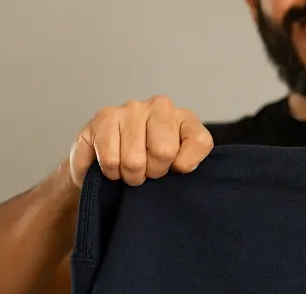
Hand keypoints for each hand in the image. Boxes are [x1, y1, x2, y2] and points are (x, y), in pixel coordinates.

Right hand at [69, 95, 212, 187]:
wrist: (110, 154)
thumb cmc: (150, 160)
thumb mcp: (179, 163)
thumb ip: (189, 162)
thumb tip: (182, 166)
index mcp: (185, 118)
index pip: (199, 142)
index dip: (184, 165)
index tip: (174, 167)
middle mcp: (161, 107)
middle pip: (164, 151)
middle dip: (154, 171)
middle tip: (148, 171)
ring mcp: (132, 109)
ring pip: (134, 160)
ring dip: (131, 175)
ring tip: (130, 169)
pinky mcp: (105, 116)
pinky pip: (110, 159)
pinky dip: (111, 171)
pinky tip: (114, 164)